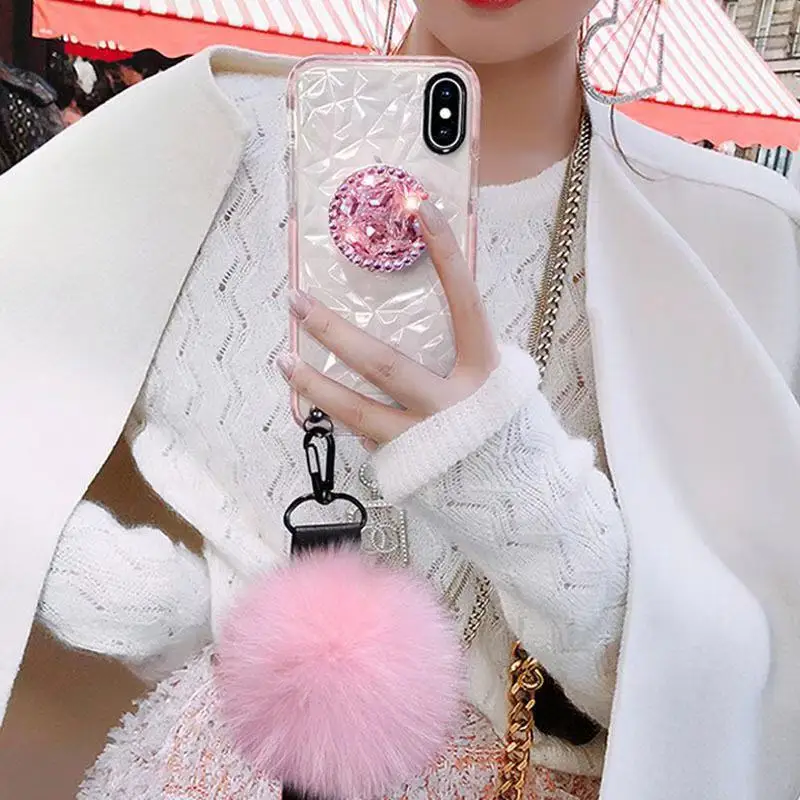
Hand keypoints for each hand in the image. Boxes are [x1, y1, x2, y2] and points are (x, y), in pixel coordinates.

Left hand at [277, 200, 498, 447]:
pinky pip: (365, 434)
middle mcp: (450, 406)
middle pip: (383, 363)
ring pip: (356, 410)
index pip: (465, 305)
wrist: (520, 498)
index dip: (447, 258)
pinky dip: (343, 416)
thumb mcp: (501, 384)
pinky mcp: (404, 465)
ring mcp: (422, 439)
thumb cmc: (509, 433)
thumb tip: (433, 322)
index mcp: (483, 375)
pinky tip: (319, 402)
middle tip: (297, 301)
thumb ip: (468, 355)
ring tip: (283, 359)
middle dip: (334, 331)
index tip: (423, 212)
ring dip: (314, 384)